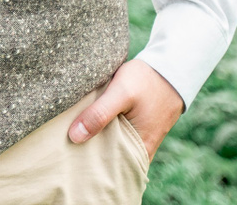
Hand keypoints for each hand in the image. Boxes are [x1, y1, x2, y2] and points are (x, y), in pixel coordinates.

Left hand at [66, 59, 183, 159]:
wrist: (169, 68)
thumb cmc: (146, 81)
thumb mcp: (121, 94)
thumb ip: (99, 114)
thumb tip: (75, 137)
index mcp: (139, 149)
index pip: (110, 168)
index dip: (90, 165)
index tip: (70, 158)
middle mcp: (141, 150)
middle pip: (110, 159)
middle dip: (90, 154)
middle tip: (66, 147)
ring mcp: (140, 139)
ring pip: (113, 146)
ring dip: (97, 141)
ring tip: (74, 135)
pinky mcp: (138, 129)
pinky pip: (119, 136)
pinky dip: (105, 132)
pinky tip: (89, 124)